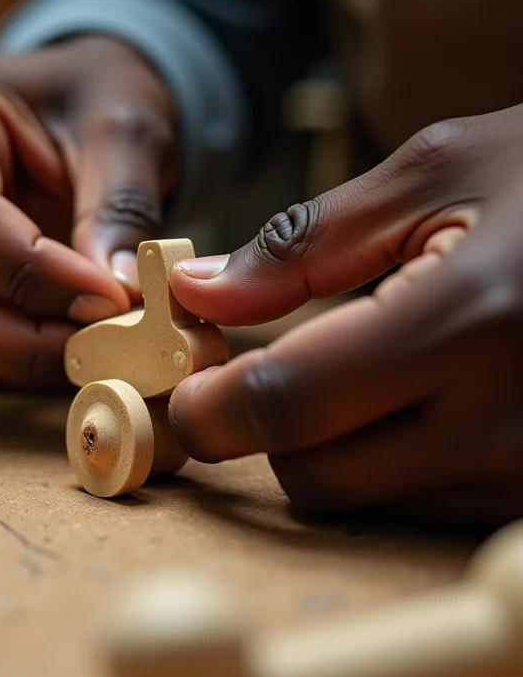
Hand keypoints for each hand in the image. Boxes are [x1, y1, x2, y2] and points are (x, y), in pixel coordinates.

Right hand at [0, 36, 175, 389]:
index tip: (113, 300)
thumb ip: (121, 206)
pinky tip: (82, 343)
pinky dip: (27, 363)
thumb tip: (118, 293)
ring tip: (107, 344)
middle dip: (28, 341)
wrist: (84, 106)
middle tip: (113, 345)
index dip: (36, 276)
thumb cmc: (97, 99)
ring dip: (30, 359)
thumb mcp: (125, 129)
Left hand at [169, 105, 522, 526]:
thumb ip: (304, 243)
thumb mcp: (439, 174)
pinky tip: (414, 396)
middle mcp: (507, 418)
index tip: (186, 392)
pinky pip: (425, 502)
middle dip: (263, 430)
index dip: (214, 408)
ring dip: (329, 442)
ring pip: (366, 498)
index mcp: (470, 316)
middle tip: (259, 374)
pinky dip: (389, 457)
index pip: (290, 402)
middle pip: (316, 474)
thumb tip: (200, 292)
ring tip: (360, 369)